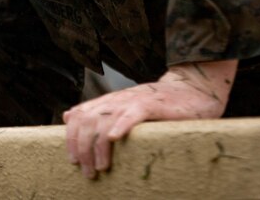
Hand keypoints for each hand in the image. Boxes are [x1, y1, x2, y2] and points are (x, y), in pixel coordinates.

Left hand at [63, 59, 236, 178]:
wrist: (192, 89)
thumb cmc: (158, 105)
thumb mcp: (124, 107)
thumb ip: (98, 112)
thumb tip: (68, 115)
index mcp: (109, 101)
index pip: (79, 115)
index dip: (71, 138)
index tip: (73, 160)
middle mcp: (117, 99)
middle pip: (88, 120)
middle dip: (83, 147)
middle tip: (87, 171)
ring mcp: (134, 100)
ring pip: (106, 119)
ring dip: (99, 145)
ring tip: (101, 167)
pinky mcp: (153, 104)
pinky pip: (133, 113)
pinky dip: (121, 125)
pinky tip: (114, 138)